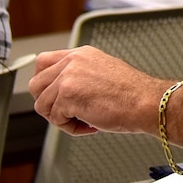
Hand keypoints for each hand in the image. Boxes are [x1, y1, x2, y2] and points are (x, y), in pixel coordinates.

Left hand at [30, 46, 171, 137]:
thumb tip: (63, 91)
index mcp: (81, 54)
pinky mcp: (68, 95)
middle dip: (48, 103)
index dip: (44, 83)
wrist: (147, 103)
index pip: (43, 62)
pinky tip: (89, 124)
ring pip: (42, 104)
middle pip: (36, 84)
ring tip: (82, 120)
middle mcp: (73, 61)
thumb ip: (80, 75)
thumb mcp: (103, 72)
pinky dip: (71, 128)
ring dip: (60, 118)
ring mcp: (68, 77)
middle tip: (67, 112)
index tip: (54, 95)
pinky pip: (55, 119)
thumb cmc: (132, 95)